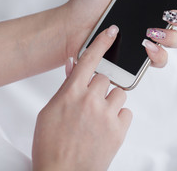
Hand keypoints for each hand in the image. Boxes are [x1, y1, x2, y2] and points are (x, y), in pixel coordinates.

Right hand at [32, 25, 131, 170]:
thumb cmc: (51, 145)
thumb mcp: (50, 112)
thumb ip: (65, 87)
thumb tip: (73, 65)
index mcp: (70, 93)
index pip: (88, 59)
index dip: (101, 42)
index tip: (111, 31)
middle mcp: (90, 100)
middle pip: (105, 78)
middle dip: (99, 88)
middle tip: (90, 104)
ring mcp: (106, 115)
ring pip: (119, 93)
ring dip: (111, 101)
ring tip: (99, 117)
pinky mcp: (119, 130)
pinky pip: (126, 112)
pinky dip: (118, 117)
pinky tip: (106, 127)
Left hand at [62, 0, 176, 67]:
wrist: (69, 30)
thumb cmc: (86, 3)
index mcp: (146, 0)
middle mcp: (149, 18)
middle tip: (168, 14)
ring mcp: (145, 38)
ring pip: (175, 41)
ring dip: (171, 37)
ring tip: (151, 32)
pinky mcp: (137, 57)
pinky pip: (158, 60)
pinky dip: (158, 55)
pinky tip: (147, 47)